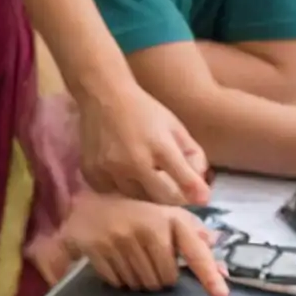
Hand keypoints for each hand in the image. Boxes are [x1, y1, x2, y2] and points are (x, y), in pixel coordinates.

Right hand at [62, 191, 228, 295]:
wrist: (90, 206)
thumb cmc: (138, 216)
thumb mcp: (169, 218)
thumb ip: (196, 241)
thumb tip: (224, 270)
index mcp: (171, 219)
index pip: (195, 252)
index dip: (209, 275)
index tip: (222, 295)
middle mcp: (148, 227)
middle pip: (166, 279)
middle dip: (161, 278)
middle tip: (149, 261)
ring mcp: (122, 238)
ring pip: (143, 284)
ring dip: (140, 281)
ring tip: (132, 259)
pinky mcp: (99, 249)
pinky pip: (119, 283)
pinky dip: (120, 280)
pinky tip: (116, 261)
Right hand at [77, 81, 210, 206]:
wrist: (103, 95)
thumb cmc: (145, 112)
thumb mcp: (175, 127)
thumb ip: (192, 155)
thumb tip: (202, 190)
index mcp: (160, 146)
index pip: (184, 180)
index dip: (196, 193)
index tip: (203, 199)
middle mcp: (134, 161)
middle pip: (161, 198)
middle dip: (172, 198)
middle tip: (175, 192)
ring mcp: (111, 170)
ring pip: (137, 200)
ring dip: (146, 195)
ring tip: (148, 180)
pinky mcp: (93, 174)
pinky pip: (114, 194)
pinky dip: (123, 189)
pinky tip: (125, 175)